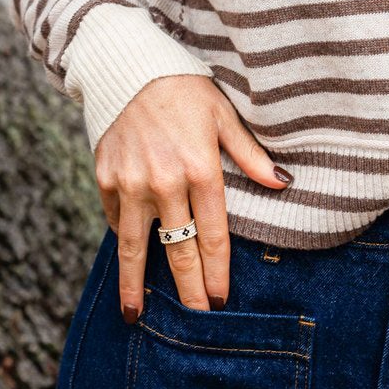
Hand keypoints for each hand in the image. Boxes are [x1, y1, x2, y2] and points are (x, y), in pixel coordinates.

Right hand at [92, 75, 291, 323]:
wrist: (128, 66)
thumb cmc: (185, 89)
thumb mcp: (223, 115)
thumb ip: (251, 155)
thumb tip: (283, 183)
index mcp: (200, 169)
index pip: (212, 236)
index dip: (216, 273)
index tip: (220, 301)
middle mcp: (164, 182)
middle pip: (177, 251)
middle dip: (187, 291)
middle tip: (194, 322)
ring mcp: (131, 183)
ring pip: (136, 247)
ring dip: (137, 285)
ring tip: (135, 315)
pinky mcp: (105, 178)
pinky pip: (117, 220)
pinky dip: (125, 238)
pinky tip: (131, 257)